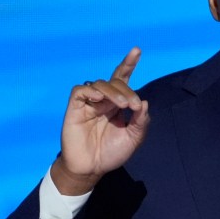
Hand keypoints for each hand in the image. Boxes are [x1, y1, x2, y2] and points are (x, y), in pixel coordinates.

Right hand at [51, 47, 149, 194]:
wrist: (91, 168)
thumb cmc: (111, 153)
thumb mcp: (133, 138)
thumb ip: (140, 121)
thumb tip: (145, 102)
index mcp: (117, 104)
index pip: (122, 79)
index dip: (128, 64)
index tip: (137, 50)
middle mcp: (103, 100)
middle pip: (115, 82)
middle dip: (127, 90)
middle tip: (133, 106)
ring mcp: (89, 103)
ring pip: (100, 83)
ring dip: (114, 91)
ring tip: (123, 105)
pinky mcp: (74, 108)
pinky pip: (81, 90)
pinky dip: (91, 90)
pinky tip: (100, 99)